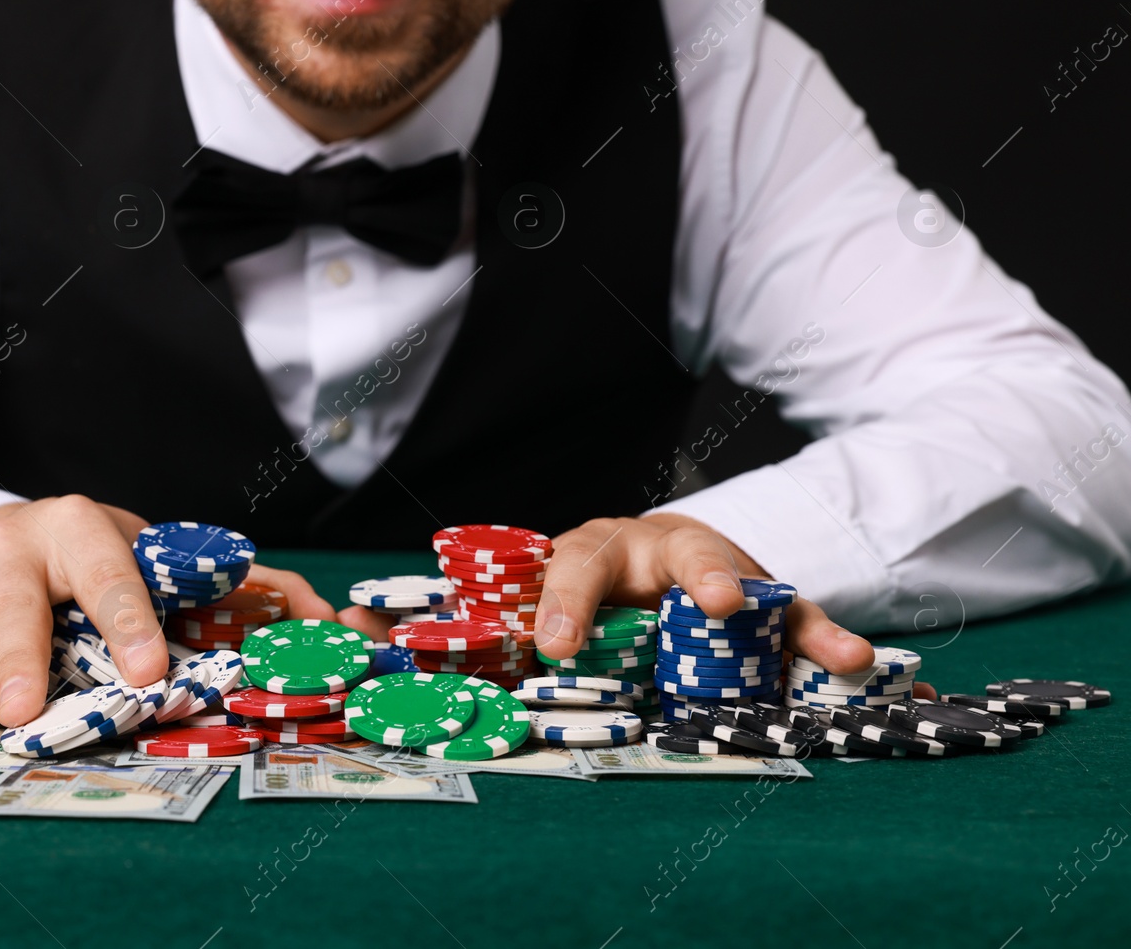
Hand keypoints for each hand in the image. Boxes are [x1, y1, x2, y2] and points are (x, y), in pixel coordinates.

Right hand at [0, 496, 336, 725]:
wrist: (21, 530)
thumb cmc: (108, 561)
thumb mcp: (175, 566)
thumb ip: (260, 596)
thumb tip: (344, 629)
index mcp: (92, 534)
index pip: (117, 572)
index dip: (133, 618)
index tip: (149, 671)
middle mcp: (17, 546)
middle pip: (20, 596)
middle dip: (22, 649)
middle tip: (21, 708)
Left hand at [338, 513, 934, 698]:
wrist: (634, 556)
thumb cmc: (567, 589)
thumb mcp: (513, 598)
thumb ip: (456, 619)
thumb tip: (356, 629)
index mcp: (586, 551)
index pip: (571, 565)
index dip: (564, 604)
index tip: (553, 646)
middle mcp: (654, 547)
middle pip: (677, 554)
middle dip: (698, 576)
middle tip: (717, 602)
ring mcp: (710, 565)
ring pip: (750, 578)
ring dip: (785, 610)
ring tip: (823, 642)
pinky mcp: (756, 594)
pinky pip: (792, 614)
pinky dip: (820, 636)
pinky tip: (853, 661)